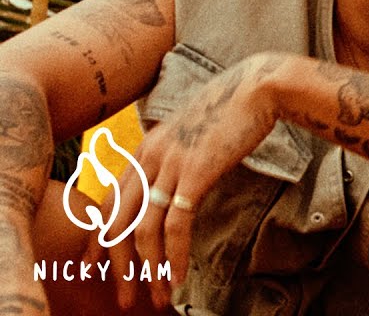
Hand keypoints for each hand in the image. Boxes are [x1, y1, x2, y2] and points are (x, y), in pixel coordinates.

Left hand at [100, 54, 285, 308]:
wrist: (256, 89)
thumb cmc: (232, 110)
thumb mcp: (193, 132)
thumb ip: (177, 155)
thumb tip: (177, 180)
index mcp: (145, 150)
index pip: (110, 203)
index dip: (99, 239)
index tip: (96, 267)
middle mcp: (149, 159)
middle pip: (119, 223)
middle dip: (119, 267)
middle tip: (125, 299)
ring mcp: (169, 166)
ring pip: (143, 231)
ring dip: (149, 271)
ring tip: (157, 297)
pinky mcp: (194, 174)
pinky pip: (175, 226)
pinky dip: (174, 256)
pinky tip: (180, 276)